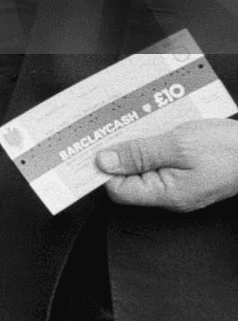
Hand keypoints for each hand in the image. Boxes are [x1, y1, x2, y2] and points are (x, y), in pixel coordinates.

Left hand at [97, 120, 237, 211]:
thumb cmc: (228, 149)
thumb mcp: (178, 145)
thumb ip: (139, 154)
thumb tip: (104, 161)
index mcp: (166, 194)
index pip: (118, 189)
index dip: (105, 168)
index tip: (95, 146)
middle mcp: (171, 195)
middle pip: (129, 178)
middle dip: (118, 154)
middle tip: (110, 129)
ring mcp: (181, 185)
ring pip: (144, 167)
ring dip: (135, 146)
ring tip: (130, 125)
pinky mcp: (189, 174)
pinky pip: (161, 162)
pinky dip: (152, 145)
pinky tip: (151, 129)